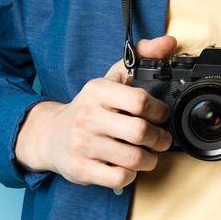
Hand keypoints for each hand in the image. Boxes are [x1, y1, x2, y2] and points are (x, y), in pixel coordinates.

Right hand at [13, 34, 179, 188]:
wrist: (51, 135)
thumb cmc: (90, 107)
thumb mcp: (110, 78)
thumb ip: (141, 56)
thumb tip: (169, 42)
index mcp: (97, 91)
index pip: (140, 100)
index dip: (160, 111)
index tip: (162, 115)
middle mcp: (88, 116)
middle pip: (139, 132)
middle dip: (159, 138)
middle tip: (161, 139)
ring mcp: (83, 144)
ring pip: (133, 158)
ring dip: (149, 159)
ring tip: (149, 154)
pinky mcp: (81, 169)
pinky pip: (119, 177)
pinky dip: (130, 174)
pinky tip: (128, 166)